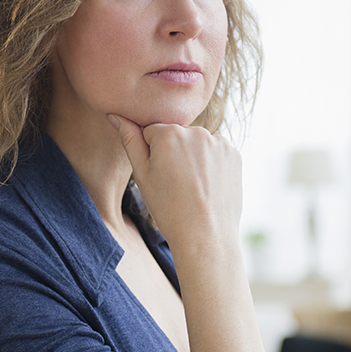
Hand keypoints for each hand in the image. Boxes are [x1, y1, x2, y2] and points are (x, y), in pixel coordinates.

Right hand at [108, 114, 241, 250]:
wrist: (205, 236)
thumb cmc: (169, 209)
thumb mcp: (142, 175)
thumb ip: (130, 140)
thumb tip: (116, 116)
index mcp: (169, 134)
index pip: (151, 132)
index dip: (151, 155)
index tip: (159, 176)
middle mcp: (196, 132)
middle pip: (176, 136)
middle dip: (173, 153)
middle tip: (175, 184)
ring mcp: (219, 143)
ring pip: (196, 144)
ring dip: (193, 157)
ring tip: (192, 187)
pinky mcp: (234, 154)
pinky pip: (215, 152)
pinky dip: (210, 165)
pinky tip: (207, 186)